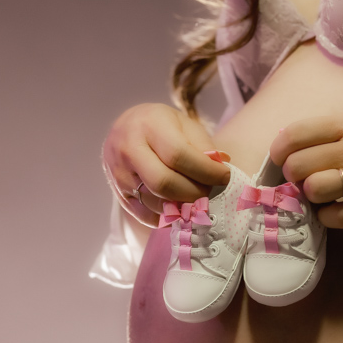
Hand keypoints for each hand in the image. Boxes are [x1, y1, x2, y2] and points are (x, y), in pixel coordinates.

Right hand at [103, 103, 230, 226]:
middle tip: (209, 192)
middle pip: (165, 183)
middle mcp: (129, 149)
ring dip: (183, 207)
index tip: (224, 177)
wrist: (124, 129)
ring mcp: (120, 174)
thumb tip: (220, 169)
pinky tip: (180, 209)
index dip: (206, 171)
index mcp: (149, 125)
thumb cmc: (161, 126)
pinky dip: (168, 217)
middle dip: (194, 193)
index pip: (179, 156)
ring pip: (155, 203)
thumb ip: (203, 146)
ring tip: (197, 200)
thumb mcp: (184, 125)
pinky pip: (145, 215)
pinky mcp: (119, 194)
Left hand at [269, 109, 342, 228]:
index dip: (280, 150)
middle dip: (293, 176)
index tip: (282, 160)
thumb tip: (303, 143)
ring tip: (325, 195)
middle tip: (304, 181)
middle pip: (299, 165)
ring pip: (315, 190)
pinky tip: (340, 210)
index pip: (296, 133)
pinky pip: (337, 217)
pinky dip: (330, 217)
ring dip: (312, 196)